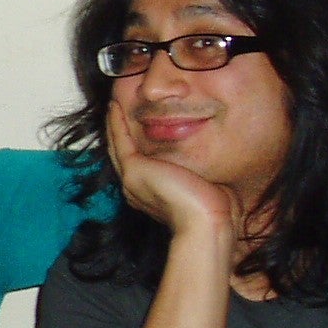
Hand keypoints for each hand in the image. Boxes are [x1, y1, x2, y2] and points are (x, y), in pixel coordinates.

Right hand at [105, 100, 241, 245]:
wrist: (206, 221)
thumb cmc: (214, 210)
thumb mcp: (206, 187)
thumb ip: (200, 175)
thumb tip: (211, 169)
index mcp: (151, 195)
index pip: (140, 165)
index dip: (136, 145)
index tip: (137, 127)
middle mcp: (136, 188)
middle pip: (123, 154)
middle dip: (120, 133)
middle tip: (117, 110)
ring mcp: (132, 179)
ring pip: (118, 146)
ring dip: (115, 125)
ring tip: (114, 106)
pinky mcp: (134, 169)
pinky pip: (120, 140)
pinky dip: (116, 123)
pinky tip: (115, 106)